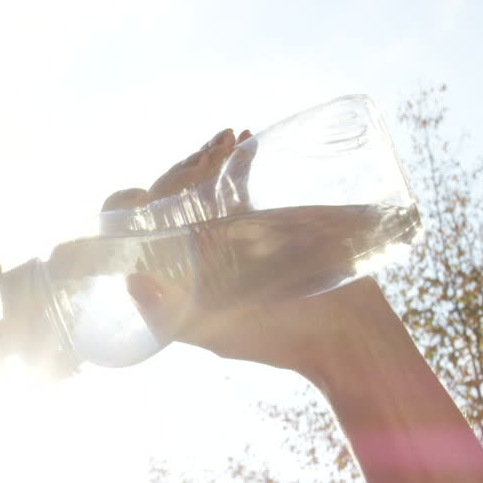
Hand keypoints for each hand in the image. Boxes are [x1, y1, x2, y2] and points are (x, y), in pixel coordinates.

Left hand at [104, 129, 404, 378]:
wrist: (351, 335)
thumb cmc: (284, 342)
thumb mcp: (222, 336)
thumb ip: (173, 318)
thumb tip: (132, 282)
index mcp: (177, 282)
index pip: (143, 233)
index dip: (138, 204)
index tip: (151, 186)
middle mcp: (195, 258)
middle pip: (172, 202)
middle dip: (184, 170)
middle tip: (210, 152)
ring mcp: (228, 238)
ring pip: (202, 188)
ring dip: (208, 158)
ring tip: (228, 139)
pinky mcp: (262, 225)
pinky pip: (236, 187)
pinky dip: (237, 161)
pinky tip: (245, 141)